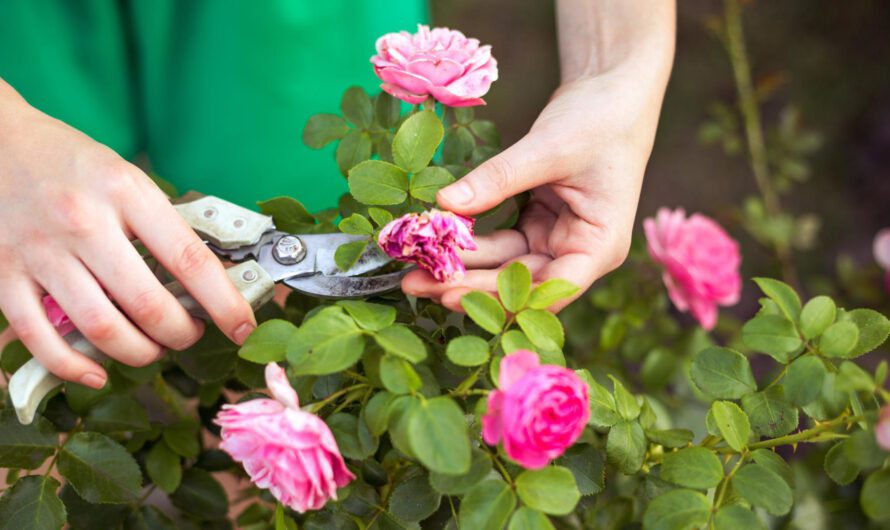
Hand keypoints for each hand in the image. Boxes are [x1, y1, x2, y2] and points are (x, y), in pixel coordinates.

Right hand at [0, 81, 255, 387]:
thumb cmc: (71, 162)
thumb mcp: (127, 177)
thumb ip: (161, 224)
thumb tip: (212, 278)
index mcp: (125, 192)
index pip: (188, 259)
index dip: (224, 302)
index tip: (242, 325)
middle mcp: (83, 223)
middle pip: (147, 305)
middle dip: (182, 334)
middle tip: (191, 334)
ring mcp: (40, 252)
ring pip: (101, 329)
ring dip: (140, 353)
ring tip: (154, 348)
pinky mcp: (3, 275)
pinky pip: (40, 339)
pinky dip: (74, 368)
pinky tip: (98, 373)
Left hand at [402, 44, 672, 311]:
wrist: (612, 89)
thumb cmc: (599, 118)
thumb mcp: (547, 148)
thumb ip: (498, 179)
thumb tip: (445, 203)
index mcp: (600, 245)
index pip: (549, 288)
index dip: (499, 297)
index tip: (450, 294)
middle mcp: (579, 252)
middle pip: (520, 282)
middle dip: (468, 284)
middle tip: (415, 283)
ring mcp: (557, 239)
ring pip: (504, 265)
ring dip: (462, 266)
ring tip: (414, 269)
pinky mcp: (538, 223)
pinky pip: (500, 243)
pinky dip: (470, 243)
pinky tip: (435, 243)